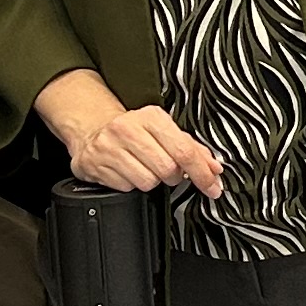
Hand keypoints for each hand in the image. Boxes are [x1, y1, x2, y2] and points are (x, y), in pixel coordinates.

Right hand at [39, 70, 224, 200]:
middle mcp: (128, 129)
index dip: (202, 173)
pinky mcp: (96, 165)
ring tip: (143, 168)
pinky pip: (127, 188)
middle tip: (166, 170)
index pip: (184, 150)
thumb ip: (192, 148)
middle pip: (167, 170)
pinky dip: (131, 184)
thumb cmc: (134, 132)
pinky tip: (127, 171)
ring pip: (148, 182)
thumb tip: (213, 169)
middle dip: (173, 177)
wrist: (92, 130)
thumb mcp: (163, 131)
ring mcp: (109, 147)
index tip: (212, 186)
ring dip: (151, 181)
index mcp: (151, 117)